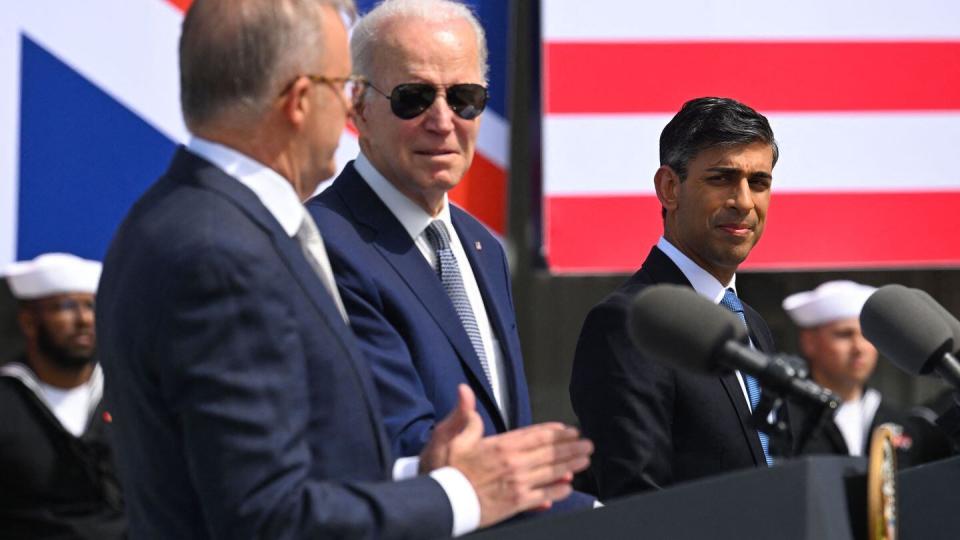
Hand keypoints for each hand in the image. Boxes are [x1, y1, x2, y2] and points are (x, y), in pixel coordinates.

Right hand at [421, 385, 592, 526]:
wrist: (439, 502)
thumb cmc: (443, 470)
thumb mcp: (447, 436)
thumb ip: (463, 415)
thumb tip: (464, 391)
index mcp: (500, 445)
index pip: (534, 435)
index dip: (554, 432)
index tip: (568, 430)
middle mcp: (513, 463)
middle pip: (549, 452)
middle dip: (571, 447)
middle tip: (587, 444)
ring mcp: (517, 483)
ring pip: (551, 472)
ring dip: (570, 465)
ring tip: (585, 460)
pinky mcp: (516, 503)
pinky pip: (544, 496)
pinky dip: (557, 491)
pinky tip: (568, 487)